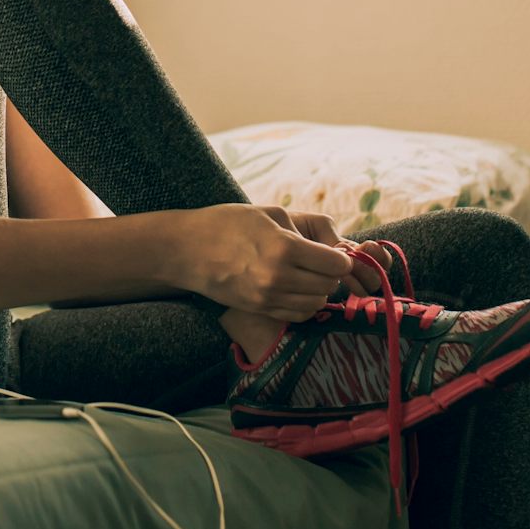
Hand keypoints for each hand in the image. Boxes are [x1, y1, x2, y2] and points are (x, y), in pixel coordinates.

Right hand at [176, 204, 357, 323]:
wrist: (188, 250)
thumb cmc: (228, 223)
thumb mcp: (269, 214)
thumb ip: (304, 231)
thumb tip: (330, 248)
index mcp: (284, 248)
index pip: (336, 264)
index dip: (341, 258)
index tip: (336, 254)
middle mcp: (279, 276)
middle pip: (329, 285)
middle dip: (332, 274)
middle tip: (322, 263)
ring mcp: (268, 296)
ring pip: (317, 302)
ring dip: (319, 290)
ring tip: (308, 275)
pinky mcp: (260, 308)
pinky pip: (299, 314)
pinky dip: (305, 304)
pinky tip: (296, 289)